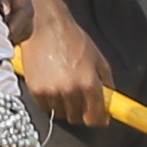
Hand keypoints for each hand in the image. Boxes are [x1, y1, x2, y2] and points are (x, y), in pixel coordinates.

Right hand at [8, 0, 108, 135]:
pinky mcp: (36, 90)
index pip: (95, 117)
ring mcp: (52, 92)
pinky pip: (46, 107)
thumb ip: (106, 81)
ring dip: (65, 106)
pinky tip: (52, 85)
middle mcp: (71, 90)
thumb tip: (110, 100)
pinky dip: (50, 101)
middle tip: (80, 98)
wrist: (45, 27)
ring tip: (64, 87)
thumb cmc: (72, 39)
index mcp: (89, 83)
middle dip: (81, 111)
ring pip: (61, 114)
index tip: (99, 119)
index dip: (98, 120)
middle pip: (77, 119)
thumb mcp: (97, 57)